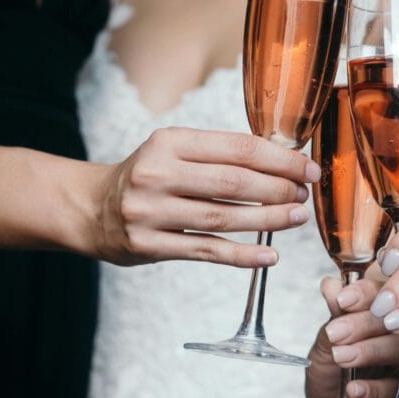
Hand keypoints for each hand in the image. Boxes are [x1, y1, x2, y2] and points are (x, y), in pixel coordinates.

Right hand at [95, 128, 318, 266]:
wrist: (91, 208)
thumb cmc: (147, 176)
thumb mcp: (172, 150)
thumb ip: (217, 154)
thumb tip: (282, 162)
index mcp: (169, 142)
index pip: (237, 148)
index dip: (279, 159)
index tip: (307, 169)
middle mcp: (157, 173)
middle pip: (233, 183)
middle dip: (277, 189)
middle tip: (303, 196)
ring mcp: (151, 211)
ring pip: (223, 218)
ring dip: (267, 220)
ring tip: (295, 219)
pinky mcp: (148, 245)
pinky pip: (206, 251)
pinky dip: (242, 255)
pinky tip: (269, 256)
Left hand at [306, 275, 398, 397]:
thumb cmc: (331, 369)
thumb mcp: (326, 340)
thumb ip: (334, 316)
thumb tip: (331, 286)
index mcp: (387, 309)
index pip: (383, 292)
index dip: (363, 293)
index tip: (342, 299)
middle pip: (395, 319)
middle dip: (363, 324)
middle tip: (336, 332)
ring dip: (368, 353)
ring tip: (341, 357)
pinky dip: (373, 388)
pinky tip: (354, 387)